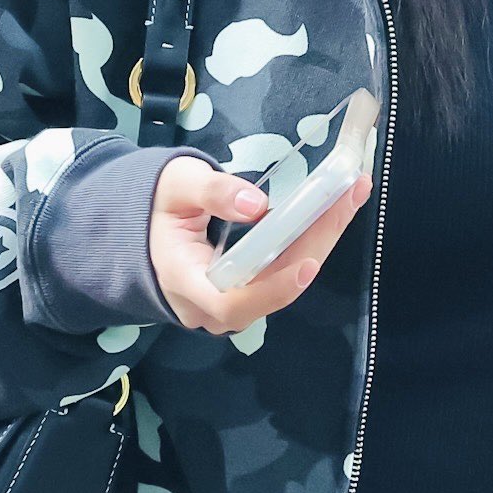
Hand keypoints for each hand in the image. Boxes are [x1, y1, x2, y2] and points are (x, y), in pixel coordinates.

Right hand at [148, 155, 373, 335]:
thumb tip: (255, 205)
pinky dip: (311, 239)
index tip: (309, 264)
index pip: (231, 304)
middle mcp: (211, 305)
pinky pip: (285, 271)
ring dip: (321, 238)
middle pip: (272, 288)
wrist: (143, 230)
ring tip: (350, 195)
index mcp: (183, 283)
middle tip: (348, 196)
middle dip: (316, 243)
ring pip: (285, 280)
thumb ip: (211, 192)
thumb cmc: (156, 208)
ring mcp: (233, 302)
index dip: (273, 290)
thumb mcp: (175, 187)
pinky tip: (334, 208)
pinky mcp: (250, 291)